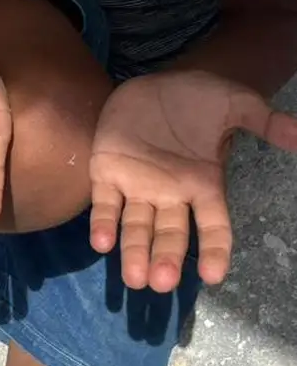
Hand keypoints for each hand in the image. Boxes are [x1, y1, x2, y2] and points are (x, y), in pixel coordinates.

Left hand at [90, 70, 296, 291]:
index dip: (213, 250)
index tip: (212, 276)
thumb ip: (264, 121)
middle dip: (166, 258)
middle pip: (170, 233)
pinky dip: (103, 223)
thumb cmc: (197, 98)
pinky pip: (105, 202)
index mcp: (203, 184)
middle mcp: (169, 193)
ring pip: (136, 226)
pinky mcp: (106, 172)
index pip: (213, 226)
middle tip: (162, 283)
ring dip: (134, 251)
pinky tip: (101, 242)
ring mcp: (137, 185)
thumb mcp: (236, 104)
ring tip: (133, 278)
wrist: (155, 82)